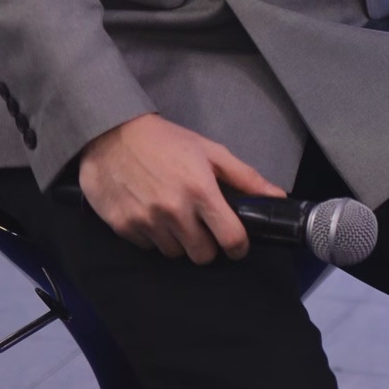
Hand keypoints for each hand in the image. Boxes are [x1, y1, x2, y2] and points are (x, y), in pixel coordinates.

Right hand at [77, 114, 285, 261]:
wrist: (110, 133)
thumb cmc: (165, 140)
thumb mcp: (210, 151)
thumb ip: (245, 177)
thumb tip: (277, 197)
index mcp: (200, 191)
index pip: (231, 238)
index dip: (238, 246)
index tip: (236, 243)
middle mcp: (173, 211)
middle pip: (202, 255)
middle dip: (207, 245)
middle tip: (202, 227)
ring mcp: (146, 221)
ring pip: (174, 253)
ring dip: (179, 241)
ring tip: (174, 216)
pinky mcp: (123, 226)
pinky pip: (148, 247)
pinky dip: (154, 236)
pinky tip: (152, 214)